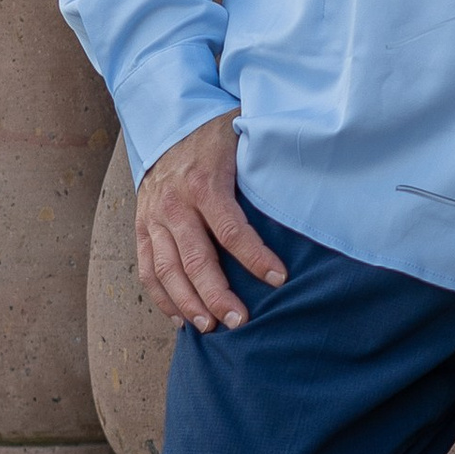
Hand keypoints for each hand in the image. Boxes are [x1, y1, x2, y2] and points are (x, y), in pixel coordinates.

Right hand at [135, 111, 284, 333]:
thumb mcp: (244, 136)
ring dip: (188, 303)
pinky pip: (147, 268)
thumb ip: (266, 157)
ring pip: (167, 270)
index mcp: (204, 182)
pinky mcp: (143, 227)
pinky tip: (181, 320)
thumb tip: (311, 172)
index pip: (230, 228)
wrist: (167, 125)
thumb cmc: (216, 136)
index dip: (255, 257)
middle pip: (195, 258)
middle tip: (240, 321)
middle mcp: (175, 203)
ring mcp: (154, 217)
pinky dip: (162, 298)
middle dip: (217, 294)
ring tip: (210, 328)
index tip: (279, 279)